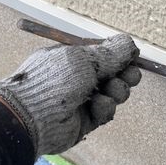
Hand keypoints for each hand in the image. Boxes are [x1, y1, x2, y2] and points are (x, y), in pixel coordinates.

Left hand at [0, 35, 140, 155]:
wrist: (32, 116)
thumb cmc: (54, 80)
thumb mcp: (83, 58)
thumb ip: (111, 53)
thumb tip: (131, 43)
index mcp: (75, 58)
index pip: (105, 55)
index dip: (121, 57)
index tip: (133, 58)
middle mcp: (80, 78)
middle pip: (115, 75)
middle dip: (126, 75)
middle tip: (129, 76)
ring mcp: (84, 100)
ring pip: (114, 94)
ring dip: (117, 91)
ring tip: (108, 91)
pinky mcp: (87, 121)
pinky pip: (106, 111)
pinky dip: (105, 107)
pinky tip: (96, 106)